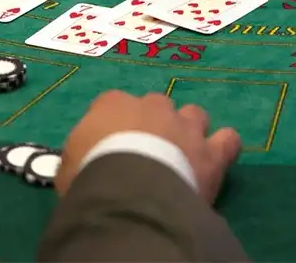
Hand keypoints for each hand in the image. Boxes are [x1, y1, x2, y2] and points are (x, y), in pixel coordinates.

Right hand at [55, 90, 241, 203]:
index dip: (114, 125)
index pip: (112, 104)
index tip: (110, 145)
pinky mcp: (212, 152)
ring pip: (194, 115)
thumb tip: (80, 163)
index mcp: (112, 104)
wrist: (128, 192)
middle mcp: (152, 105)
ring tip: (182, 155)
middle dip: (154, 124)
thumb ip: (78, 157)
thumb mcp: (68, 166)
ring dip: (189, 131)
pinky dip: (222, 147)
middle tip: (146, 152)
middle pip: (156, 105)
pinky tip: (216, 159)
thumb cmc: (89, 176)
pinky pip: (227, 140)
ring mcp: (185, 125)